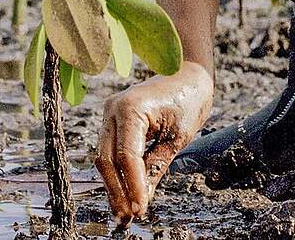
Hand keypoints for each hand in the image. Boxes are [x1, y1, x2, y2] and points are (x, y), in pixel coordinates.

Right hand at [95, 62, 213, 222]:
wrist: (189, 75)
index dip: (133, 186)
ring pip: (105, 158)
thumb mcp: (177, 137)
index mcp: (130, 108)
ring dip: (114, 187)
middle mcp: (113, 109)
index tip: (141, 210)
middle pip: (107, 160)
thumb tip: (143, 201)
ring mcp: (110, 113)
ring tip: (125, 213)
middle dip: (117, 192)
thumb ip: (156, 167)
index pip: (127, 156)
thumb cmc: (188, 100)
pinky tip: (124, 194)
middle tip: (127, 219)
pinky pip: (111, 151)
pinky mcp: (113, 120)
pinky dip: (117, 173)